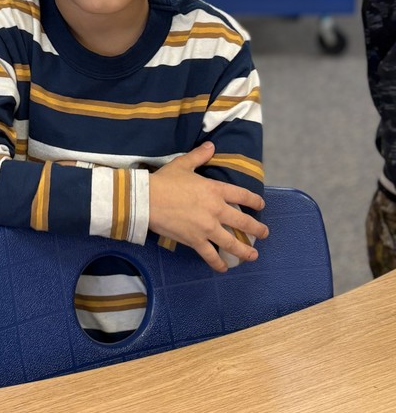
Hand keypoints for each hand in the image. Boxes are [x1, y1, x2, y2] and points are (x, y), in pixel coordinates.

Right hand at [148, 141, 268, 272]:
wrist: (147, 199)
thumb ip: (199, 155)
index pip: (242, 195)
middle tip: (264, 233)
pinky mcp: (195, 241)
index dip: (254, 201)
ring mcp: (207, 228)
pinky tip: (223, 268)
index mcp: (215, 190)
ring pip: (232, 243)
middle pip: (243, 222)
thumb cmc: (165, 180)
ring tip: (253, 256)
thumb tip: (211, 144)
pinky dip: (218, 263)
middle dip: (257, 229)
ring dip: (245, 251)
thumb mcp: (183, 164)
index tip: (260, 205)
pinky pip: (211, 255)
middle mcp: (216, 210)